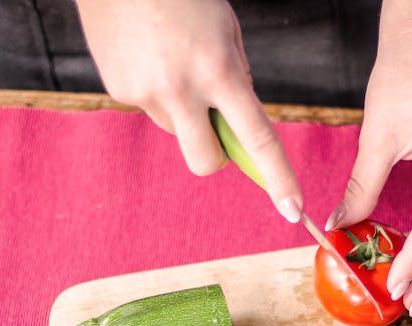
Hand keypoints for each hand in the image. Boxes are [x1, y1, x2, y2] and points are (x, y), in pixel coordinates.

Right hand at [76, 0, 303, 221]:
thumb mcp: (226, 30)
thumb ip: (236, 79)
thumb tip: (236, 125)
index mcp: (217, 71)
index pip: (257, 139)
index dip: (278, 178)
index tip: (292, 209)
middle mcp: (179, 90)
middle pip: (207, 161)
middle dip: (218, 155)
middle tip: (218, 124)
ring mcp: (144, 93)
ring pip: (177, 129)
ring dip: (184, 111)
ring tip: (173, 60)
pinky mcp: (118, 90)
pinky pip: (150, 107)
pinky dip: (157, 90)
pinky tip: (149, 54)